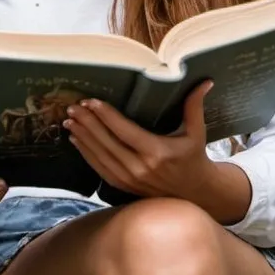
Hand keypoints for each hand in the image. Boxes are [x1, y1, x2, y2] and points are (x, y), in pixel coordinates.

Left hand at [63, 81, 215, 200]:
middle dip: (88, 124)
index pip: (125, 131)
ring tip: (69, 120)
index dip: (106, 116)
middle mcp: (141, 168)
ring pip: (100, 156)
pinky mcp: (125, 187)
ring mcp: (131, 180)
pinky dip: (86, 154)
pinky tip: (76, 140)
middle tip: (72, 107)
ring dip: (83, 137)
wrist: (195, 193)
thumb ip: (195, 106)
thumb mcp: (197, 132)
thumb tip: (205, 81)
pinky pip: (100, 170)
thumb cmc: (194, 157)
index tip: (90, 101)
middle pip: (108, 143)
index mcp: (158, 152)